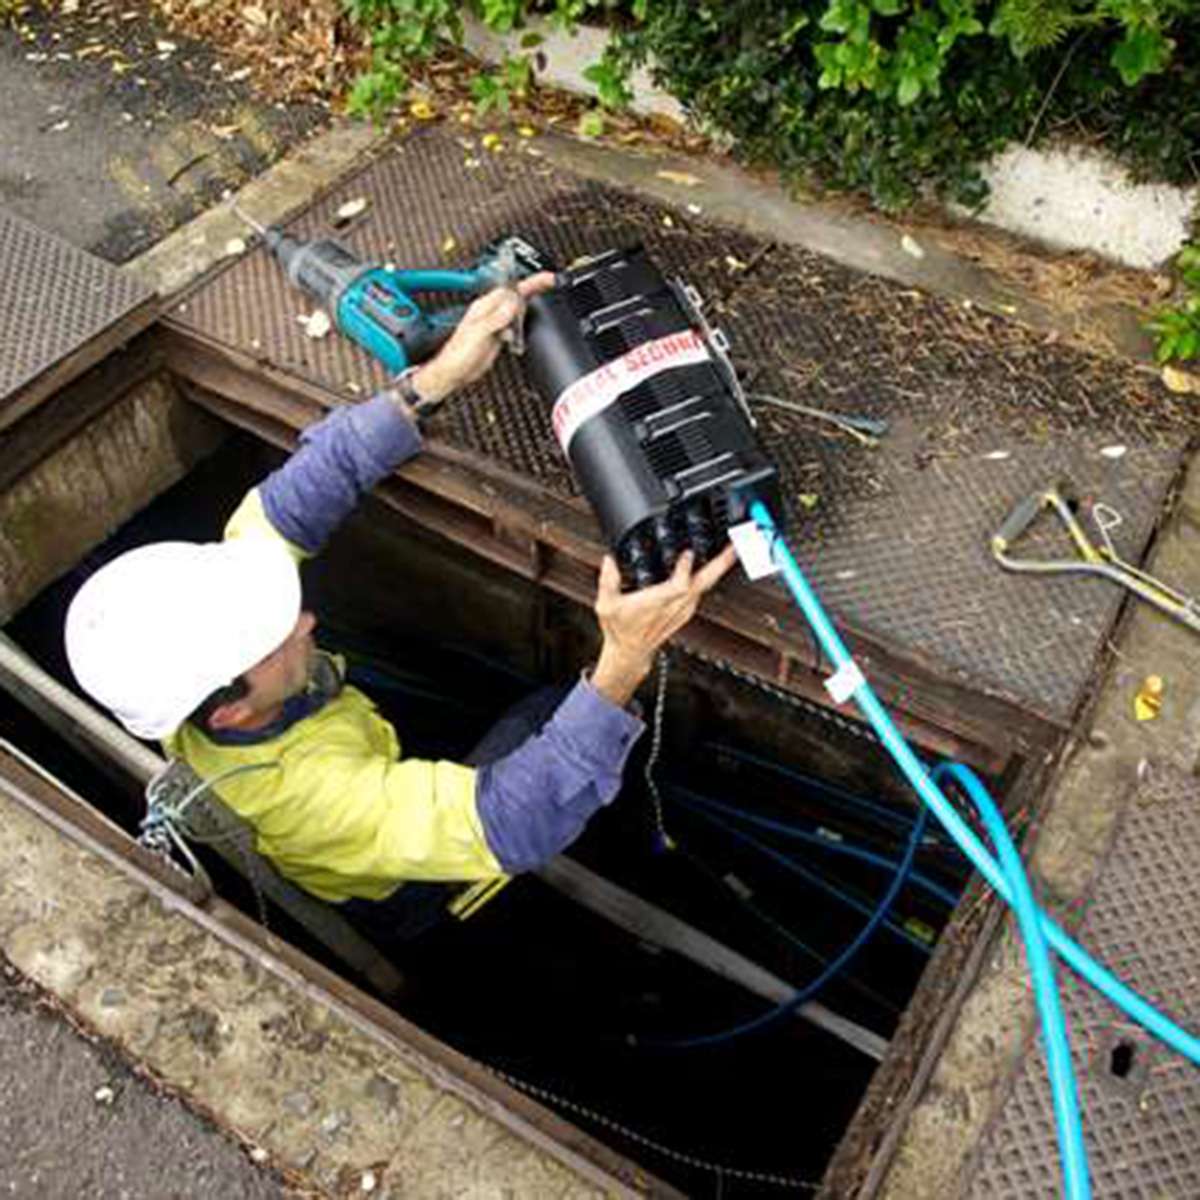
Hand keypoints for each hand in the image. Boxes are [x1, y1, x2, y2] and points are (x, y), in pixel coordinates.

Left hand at [412, 272, 555, 405]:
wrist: (454, 373)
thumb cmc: (458, 354)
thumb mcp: (479, 333)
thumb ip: (497, 317)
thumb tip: (513, 303)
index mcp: (484, 307)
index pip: (510, 289)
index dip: (529, 283)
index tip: (545, 279)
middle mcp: (490, 312)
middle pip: (516, 296)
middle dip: (534, 289)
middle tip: (551, 282)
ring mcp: (495, 324)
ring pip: (517, 310)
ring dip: (528, 309)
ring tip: (542, 300)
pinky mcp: (498, 336)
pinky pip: (514, 326)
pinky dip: (521, 327)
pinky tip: (520, 333)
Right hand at [591, 544, 738, 706]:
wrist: (631, 652)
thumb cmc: (621, 629)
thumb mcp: (606, 606)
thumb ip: (607, 581)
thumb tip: (609, 560)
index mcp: (658, 603)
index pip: (679, 586)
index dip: (685, 570)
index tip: (688, 552)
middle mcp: (676, 606)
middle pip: (705, 583)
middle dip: (720, 563)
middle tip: (733, 546)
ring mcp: (684, 609)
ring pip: (707, 585)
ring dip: (720, 567)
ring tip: (730, 549)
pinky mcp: (687, 610)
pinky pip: (703, 590)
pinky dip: (711, 575)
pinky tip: (714, 565)